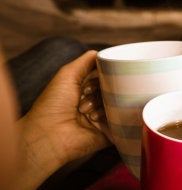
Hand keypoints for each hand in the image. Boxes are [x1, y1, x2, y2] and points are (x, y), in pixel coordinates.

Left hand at [20, 50, 111, 164]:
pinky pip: (123, 122)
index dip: (103, 75)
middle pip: (114, 90)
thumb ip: (86, 61)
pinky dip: (111, 118)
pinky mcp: (110, 133)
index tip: (93, 78)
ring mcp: (103, 119)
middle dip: (102, 90)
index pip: (105, 78)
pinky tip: (94, 120)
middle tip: (86, 94)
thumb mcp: (67, 74)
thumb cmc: (52, 105)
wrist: (49, 135)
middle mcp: (94, 104)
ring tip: (85, 111)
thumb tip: (104, 54)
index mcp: (84, 91)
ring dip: (102, 105)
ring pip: (119, 105)